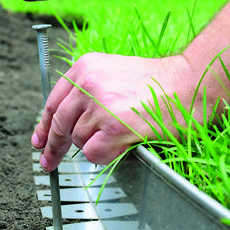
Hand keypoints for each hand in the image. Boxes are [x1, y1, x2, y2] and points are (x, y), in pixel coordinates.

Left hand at [31, 51, 197, 170]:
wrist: (190, 85)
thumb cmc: (160, 83)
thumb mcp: (115, 74)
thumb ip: (89, 92)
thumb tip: (67, 121)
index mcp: (86, 67)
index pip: (54, 101)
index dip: (44, 125)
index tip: (38, 140)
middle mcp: (88, 83)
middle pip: (59, 124)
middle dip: (54, 147)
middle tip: (49, 162)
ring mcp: (100, 105)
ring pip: (79, 140)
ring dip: (96, 145)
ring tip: (122, 134)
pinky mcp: (114, 127)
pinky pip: (94, 154)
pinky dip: (105, 156)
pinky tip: (122, 144)